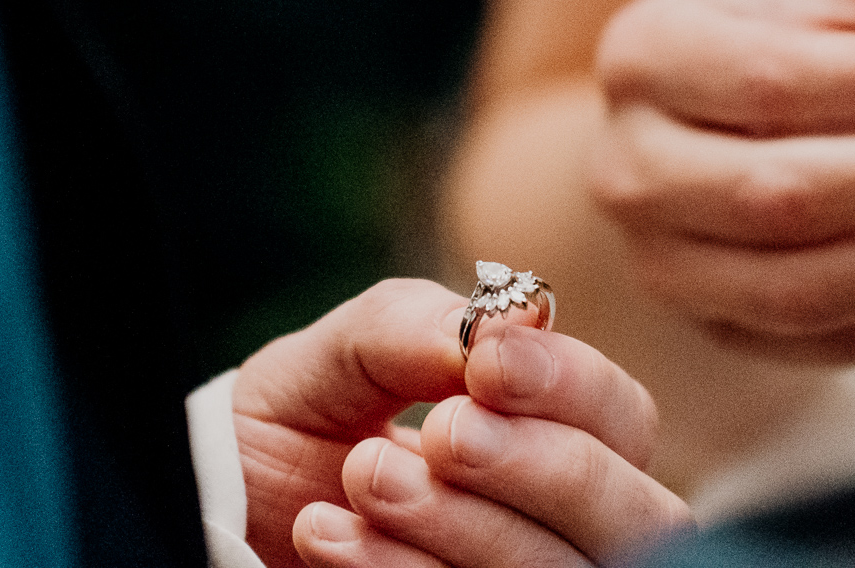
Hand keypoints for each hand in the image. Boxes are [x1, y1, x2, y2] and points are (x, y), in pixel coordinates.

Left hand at [294, 323, 692, 567]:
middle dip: (539, 466)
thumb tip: (514, 320)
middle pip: (636, 511)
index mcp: (555, 431)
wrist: (217, 512)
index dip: (572, 387)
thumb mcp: (338, 354)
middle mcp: (563, 520)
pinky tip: (329, 534)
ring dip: (463, 522)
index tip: (486, 362)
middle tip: (440, 432)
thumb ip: (415, 324)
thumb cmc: (295, 424)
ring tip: (363, 474)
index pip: (624, 416)